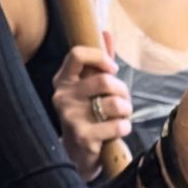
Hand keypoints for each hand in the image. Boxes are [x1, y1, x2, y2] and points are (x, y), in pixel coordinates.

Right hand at [52, 32, 132, 180]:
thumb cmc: (87, 114)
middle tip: (124, 100)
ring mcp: (70, 117)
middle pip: (104, 81)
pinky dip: (124, 127)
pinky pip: (116, 125)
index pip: (77, 54)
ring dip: (126, 110)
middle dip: (122, 91)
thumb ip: (98, 62)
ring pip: (114, 103)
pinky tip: (118, 130)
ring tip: (122, 116)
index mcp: (63, 80)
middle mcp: (62, 97)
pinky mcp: (82, 137)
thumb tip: (105, 33)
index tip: (113, 69)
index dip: (100, 57)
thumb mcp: (90, 87)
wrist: (77, 154)